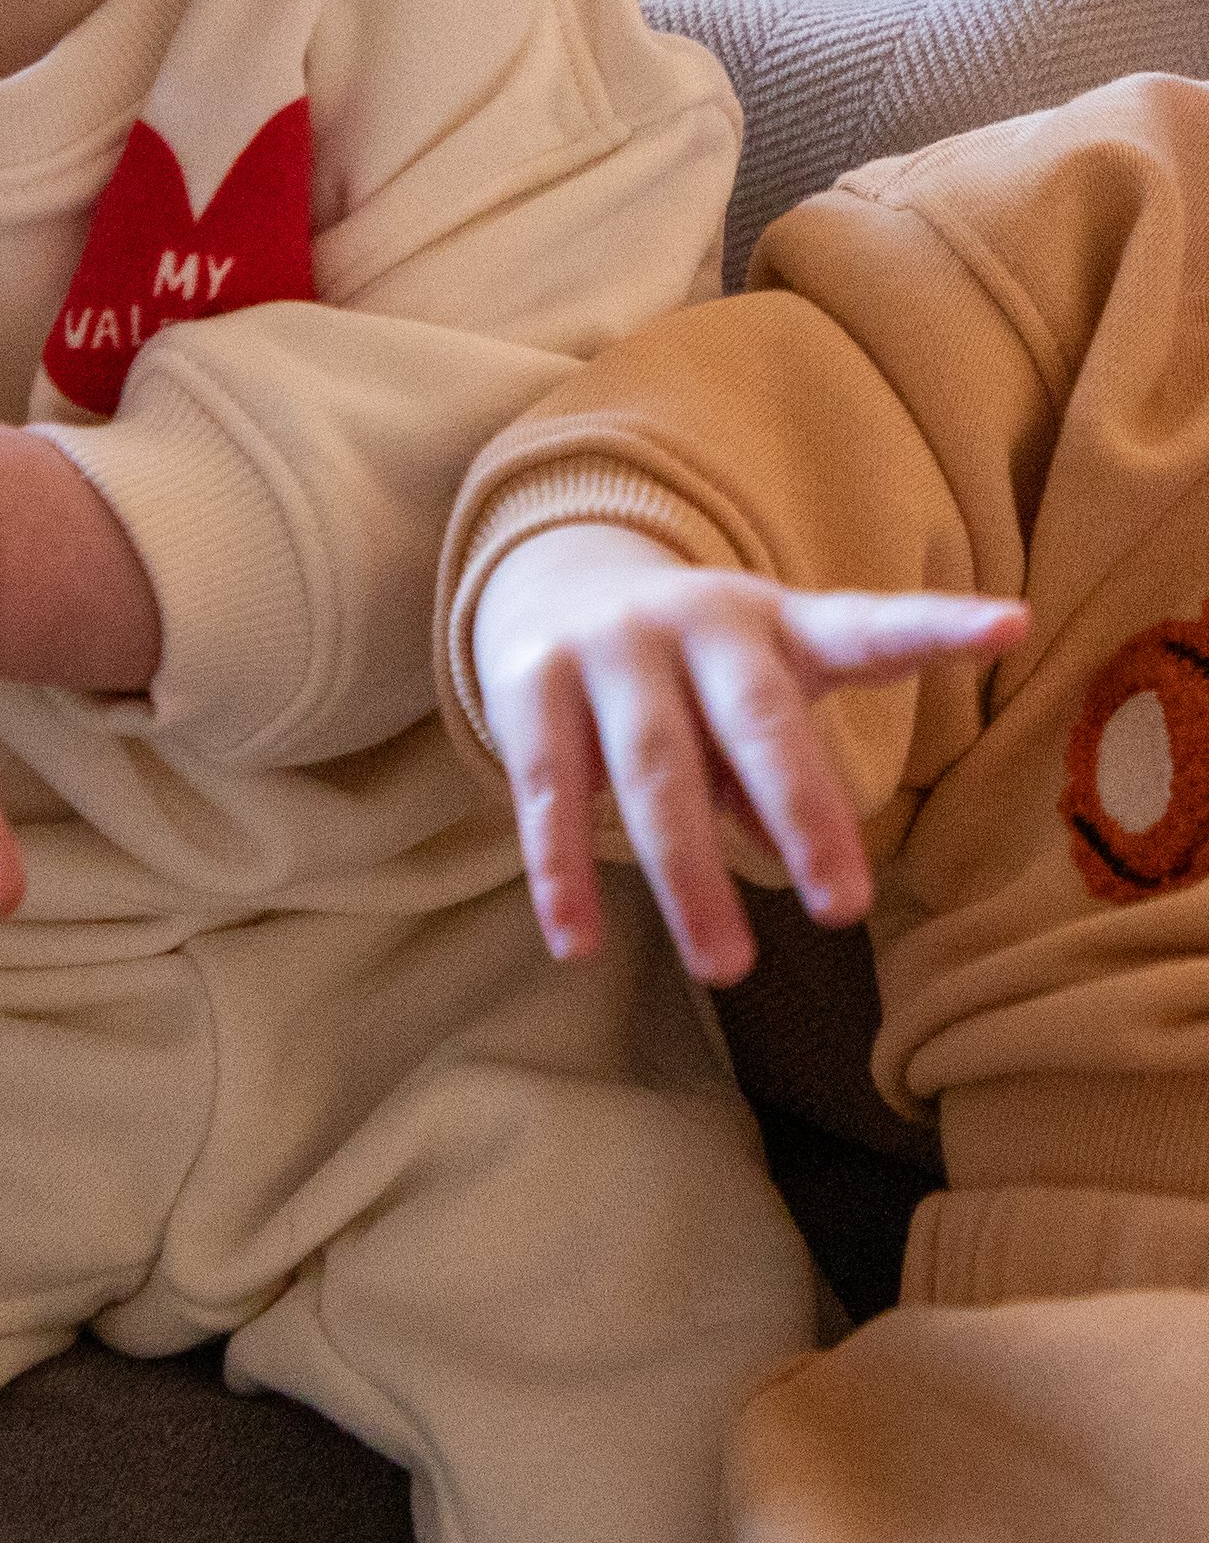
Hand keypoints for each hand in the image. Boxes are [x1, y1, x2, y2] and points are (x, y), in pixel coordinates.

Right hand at [470, 521, 1027, 985]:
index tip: (1011, 625)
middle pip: (757, 720)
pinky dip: (564, 869)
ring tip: (725, 967)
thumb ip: (779, 768)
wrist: (551, 574)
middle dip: (803, 814)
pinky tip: (578, 941)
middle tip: (844, 909)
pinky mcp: (531, 682)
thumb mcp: (752, 692)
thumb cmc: (689, 665)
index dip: (937, 628)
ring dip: (689, 874)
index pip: (865, 627)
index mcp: (772, 619)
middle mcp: (694, 621)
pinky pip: (549, 789)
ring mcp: (608, 646)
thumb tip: (790, 857)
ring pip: (652, 770)